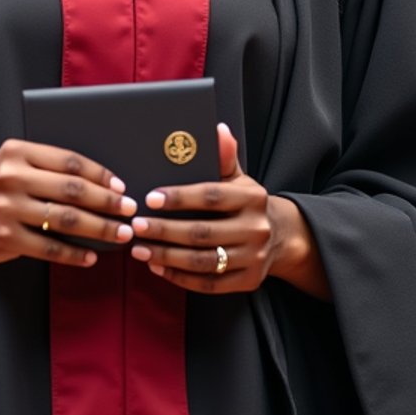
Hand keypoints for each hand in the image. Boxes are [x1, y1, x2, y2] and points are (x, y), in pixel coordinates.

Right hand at [0, 140, 137, 282]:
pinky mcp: (5, 238)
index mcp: (18, 152)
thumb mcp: (14, 162)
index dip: (100, 175)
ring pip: (64, 220)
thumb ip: (48, 166)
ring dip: (98, 228)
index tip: (121, 186)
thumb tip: (103, 182)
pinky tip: (91, 256)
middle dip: (107, 202)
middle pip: (71, 190)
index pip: (69, 161)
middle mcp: (11, 177)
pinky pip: (49, 248)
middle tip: (129, 210)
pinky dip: (74, 254)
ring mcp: (7, 209)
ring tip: (120, 234)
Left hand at [129, 124, 330, 298]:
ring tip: (139, 250)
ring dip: (167, 256)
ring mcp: (254, 257)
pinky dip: (180, 277)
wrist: (281, 236)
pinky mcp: (249, 281)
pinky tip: (158, 267)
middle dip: (164, 230)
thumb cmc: (245, 203)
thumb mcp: (238, 179)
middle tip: (135, 226)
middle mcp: (256, 228)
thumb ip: (224, 158)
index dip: (178, 198)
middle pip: (203, 232)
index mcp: (252, 197)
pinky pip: (209, 284)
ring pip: (203, 261)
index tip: (149, 198)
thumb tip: (218, 130)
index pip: (211, 196)